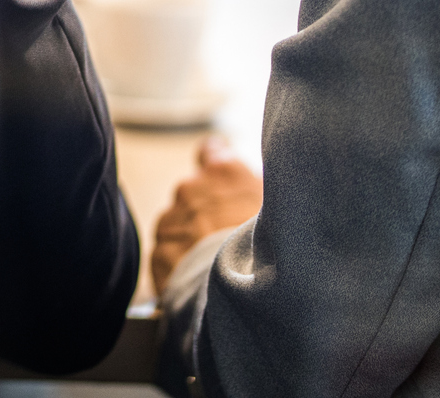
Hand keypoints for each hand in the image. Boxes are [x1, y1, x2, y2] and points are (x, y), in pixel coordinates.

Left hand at [151, 135, 263, 291]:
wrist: (246, 289)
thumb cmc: (275, 247)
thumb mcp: (279, 209)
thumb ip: (259, 191)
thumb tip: (255, 186)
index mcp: (223, 172)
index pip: (211, 150)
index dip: (214, 160)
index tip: (217, 169)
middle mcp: (190, 187)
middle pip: (194, 195)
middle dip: (206, 212)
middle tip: (228, 237)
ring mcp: (170, 219)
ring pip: (178, 226)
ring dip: (191, 239)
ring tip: (217, 265)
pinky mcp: (159, 251)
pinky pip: (170, 256)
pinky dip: (181, 266)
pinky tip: (202, 281)